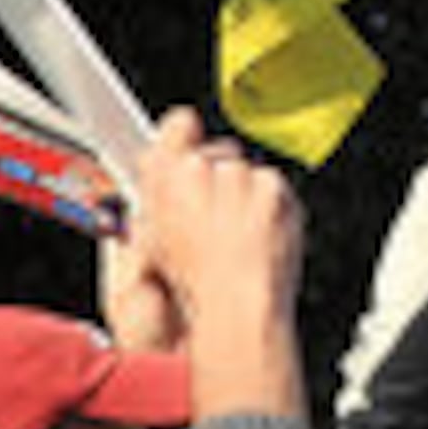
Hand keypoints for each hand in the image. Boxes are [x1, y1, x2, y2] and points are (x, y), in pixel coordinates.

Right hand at [127, 110, 301, 379]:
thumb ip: (152, 197)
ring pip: (246, 172)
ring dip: (243, 195)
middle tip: (212, 216)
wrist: (239, 305)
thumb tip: (155, 167)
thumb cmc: (194, 285)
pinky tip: (258, 238)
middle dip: (216, 176)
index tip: (187, 152)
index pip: (179, 124)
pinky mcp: (276, 189)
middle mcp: (204, 166)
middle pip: (216, 152)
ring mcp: (244, 176)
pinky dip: (269, 208)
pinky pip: (272, 189)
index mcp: (167, 174)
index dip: (184, 138)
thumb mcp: (151, 241)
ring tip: (236, 237)